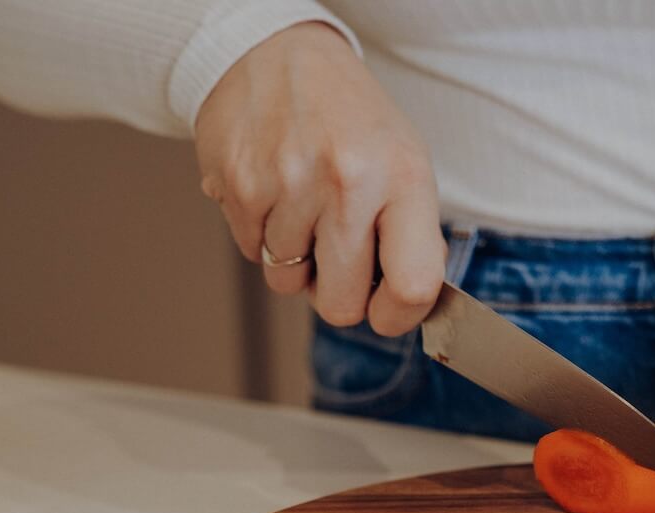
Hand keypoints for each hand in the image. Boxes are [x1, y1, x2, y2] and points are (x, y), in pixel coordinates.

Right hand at [195, 22, 446, 335]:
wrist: (274, 53)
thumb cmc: (349, 119)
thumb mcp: (403, 163)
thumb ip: (411, 236)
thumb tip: (407, 304)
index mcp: (404, 178)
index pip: (413, 286)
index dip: (398, 317)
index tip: (387, 311)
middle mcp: (349, 182)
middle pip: (341, 304)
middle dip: (338, 294)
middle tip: (338, 258)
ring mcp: (291, 184)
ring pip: (288, 283)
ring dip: (296, 259)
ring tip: (305, 207)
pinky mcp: (241, 186)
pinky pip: (253, 253)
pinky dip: (263, 235)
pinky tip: (275, 193)